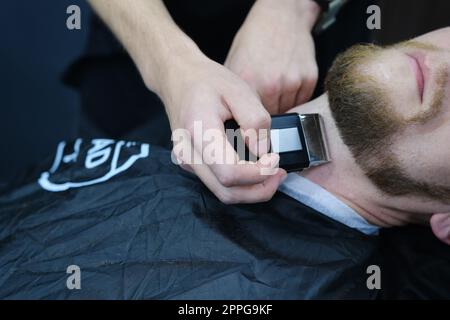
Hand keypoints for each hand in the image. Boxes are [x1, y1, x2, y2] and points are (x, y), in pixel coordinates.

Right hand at [157, 52, 286, 203]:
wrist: (179, 78)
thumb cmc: (208, 81)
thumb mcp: (239, 90)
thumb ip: (255, 119)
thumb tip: (263, 151)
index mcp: (199, 132)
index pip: (229, 173)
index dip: (258, 173)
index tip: (275, 159)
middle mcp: (188, 153)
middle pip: (226, 191)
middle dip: (259, 189)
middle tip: (280, 172)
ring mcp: (186, 161)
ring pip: (222, 193)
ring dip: (251, 190)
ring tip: (271, 171)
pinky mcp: (191, 164)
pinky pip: (217, 184)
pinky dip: (240, 184)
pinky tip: (254, 167)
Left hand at [225, 0, 320, 113]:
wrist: (281, 16)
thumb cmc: (255, 38)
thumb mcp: (233, 62)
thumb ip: (234, 91)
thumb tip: (231, 114)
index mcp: (249, 81)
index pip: (249, 116)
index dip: (249, 117)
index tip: (249, 115)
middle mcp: (271, 84)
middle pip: (269, 117)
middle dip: (266, 111)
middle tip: (264, 98)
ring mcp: (292, 82)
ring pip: (287, 110)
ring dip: (281, 104)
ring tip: (275, 87)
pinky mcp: (308, 79)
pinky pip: (302, 101)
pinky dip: (295, 97)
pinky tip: (287, 82)